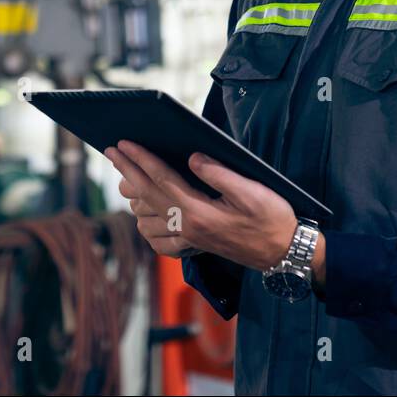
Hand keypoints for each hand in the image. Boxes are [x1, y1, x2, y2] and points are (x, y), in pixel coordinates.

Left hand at [105, 139, 296, 269]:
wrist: (284, 253)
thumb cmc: (272, 218)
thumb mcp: (251, 191)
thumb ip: (219, 174)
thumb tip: (192, 157)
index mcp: (198, 211)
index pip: (161, 179)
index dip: (140, 159)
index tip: (123, 143)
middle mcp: (188, 227)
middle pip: (147, 195)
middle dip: (127, 171)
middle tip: (112, 151)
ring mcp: (189, 239)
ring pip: (147, 219)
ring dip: (134, 197)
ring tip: (126, 177)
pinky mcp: (194, 246)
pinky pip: (160, 241)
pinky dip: (148, 227)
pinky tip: (146, 216)